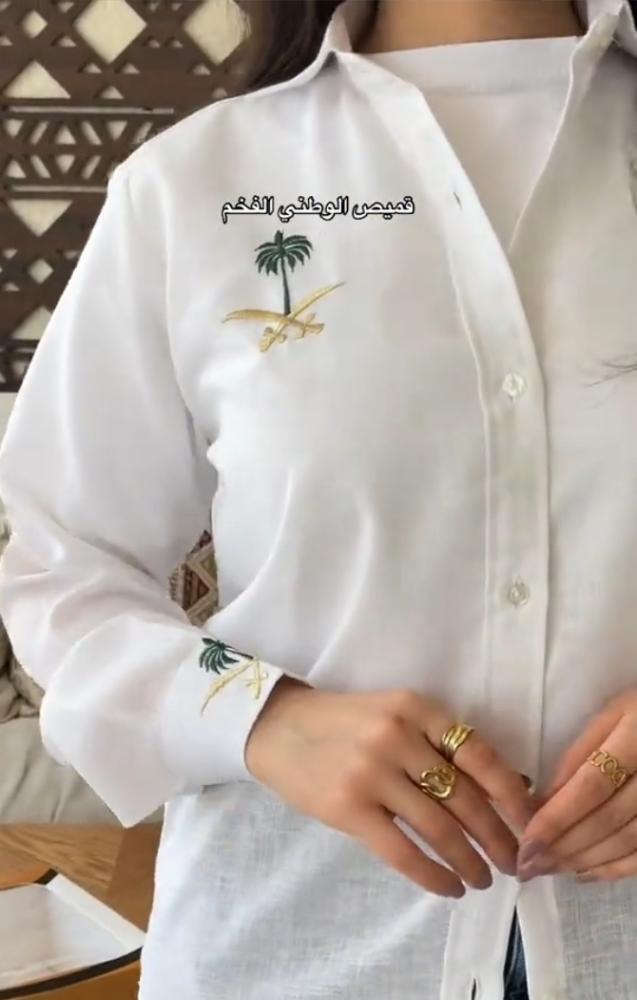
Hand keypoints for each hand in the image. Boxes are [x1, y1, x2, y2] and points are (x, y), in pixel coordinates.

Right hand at [246, 677, 536, 897]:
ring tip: (483, 879)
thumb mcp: (395, 714)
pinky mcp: (347, 807)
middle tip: (514, 863)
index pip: (479, 755)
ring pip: (439, 828)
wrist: (278, 727)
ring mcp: (371, 772)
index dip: (512, 795)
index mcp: (417, 708)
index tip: (531, 823)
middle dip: (497, 837)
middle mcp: (398, 736)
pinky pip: (402, 851)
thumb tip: (507, 786)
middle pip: (465, 797)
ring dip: (470, 861)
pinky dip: (433, 875)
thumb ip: (439, 744)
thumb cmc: (345, 723)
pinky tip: (449, 888)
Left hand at [517, 689, 636, 882]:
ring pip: (626, 841)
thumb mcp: (612, 715)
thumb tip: (541, 801)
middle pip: (607, 819)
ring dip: (584, 861)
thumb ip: (578, 755)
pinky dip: (615, 868)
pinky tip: (584, 872)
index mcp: (636, 736)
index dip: (557, 818)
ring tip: (548, 869)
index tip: (525, 843)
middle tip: (528, 866)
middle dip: (563, 848)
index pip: (591, 786)